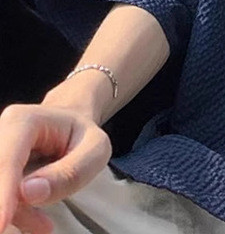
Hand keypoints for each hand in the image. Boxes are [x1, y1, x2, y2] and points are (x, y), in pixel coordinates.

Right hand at [0, 103, 111, 233]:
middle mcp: (1, 133)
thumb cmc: (82, 137)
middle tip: (41, 224)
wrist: (69, 129)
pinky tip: (36, 221)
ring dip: (15, 214)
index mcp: (24, 121)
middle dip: (11, 207)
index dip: (2, 193)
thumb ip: (70, 172)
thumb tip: (30, 193)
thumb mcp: (95, 150)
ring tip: (43, 223)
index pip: (7, 160)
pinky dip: (14, 214)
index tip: (2, 224)